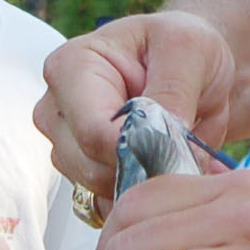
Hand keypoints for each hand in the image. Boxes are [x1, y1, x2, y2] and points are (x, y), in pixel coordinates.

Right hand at [33, 12, 238, 200]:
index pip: (93, 131)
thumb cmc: (183, 46)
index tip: (178, 146)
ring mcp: (66, 145)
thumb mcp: (188, 49)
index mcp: (71, 67)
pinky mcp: (83, 173)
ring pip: (99, 190)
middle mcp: (57, 109)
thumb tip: (163, 138)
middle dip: (146, 166)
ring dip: (148, 179)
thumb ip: (173, 91)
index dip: (138, 149)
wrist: (193, 65)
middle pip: (91, 168)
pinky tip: (169, 167)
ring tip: (180, 148)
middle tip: (189, 146)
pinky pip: (108, 203)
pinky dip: (144, 195)